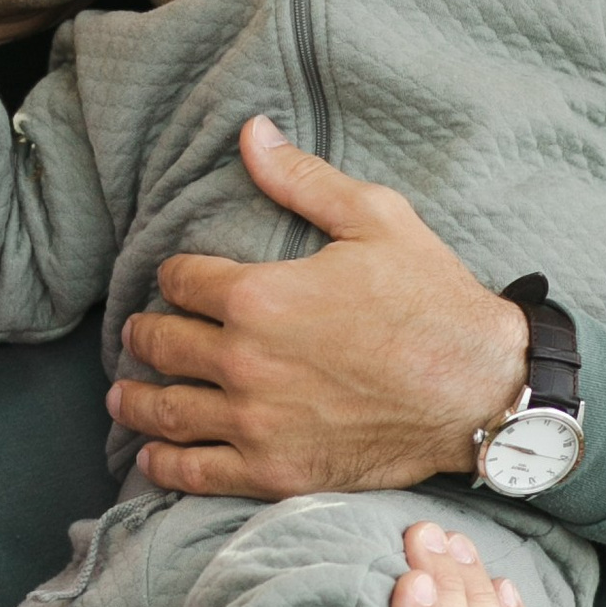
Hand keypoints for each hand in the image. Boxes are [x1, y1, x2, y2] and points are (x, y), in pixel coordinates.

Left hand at [111, 117, 527, 496]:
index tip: (179, 281)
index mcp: (259, 296)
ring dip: (137, 401)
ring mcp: (256, 422)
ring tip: (124, 396)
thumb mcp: (375, 219)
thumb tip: (251, 132)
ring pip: (167, 411)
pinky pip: (196, 473)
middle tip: (141, 336)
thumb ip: (302, 178)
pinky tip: (152, 457)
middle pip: (163, 345)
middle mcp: (244, 361)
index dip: (176, 276)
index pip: (182, 282)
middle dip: (147, 336)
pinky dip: (164, 465)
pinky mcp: (274, 471)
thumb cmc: (432, 300)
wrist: (481, 388)